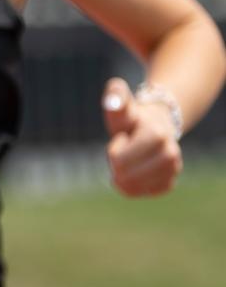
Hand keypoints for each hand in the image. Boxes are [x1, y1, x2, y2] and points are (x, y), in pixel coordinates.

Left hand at [103, 77, 182, 196]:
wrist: (154, 125)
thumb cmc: (131, 117)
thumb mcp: (121, 107)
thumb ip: (116, 98)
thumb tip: (114, 93)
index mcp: (156, 134)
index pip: (120, 159)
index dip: (114, 151)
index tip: (122, 138)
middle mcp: (170, 153)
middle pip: (127, 176)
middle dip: (116, 165)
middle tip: (122, 151)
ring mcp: (173, 168)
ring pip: (136, 188)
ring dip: (124, 177)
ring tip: (127, 162)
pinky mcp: (170, 182)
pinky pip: (145, 193)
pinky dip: (134, 187)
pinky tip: (134, 174)